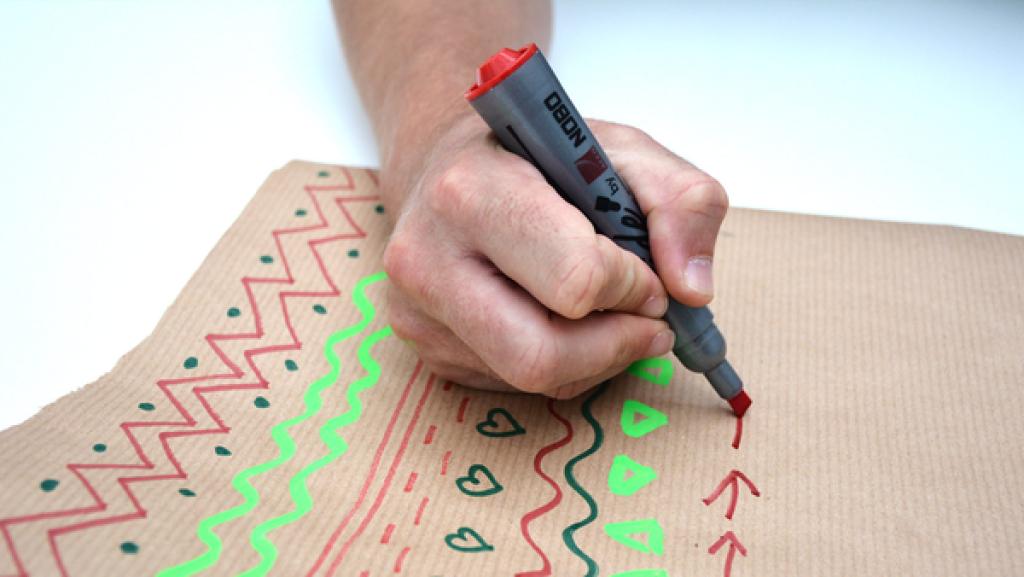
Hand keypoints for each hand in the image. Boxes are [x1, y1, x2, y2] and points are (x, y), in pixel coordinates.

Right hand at [380, 114, 727, 397]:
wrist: (449, 168)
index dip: (630, 284)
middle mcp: (425, 257)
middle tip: (646, 318)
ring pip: (532, 379)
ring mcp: (417, 312)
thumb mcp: (624, 150)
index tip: (645, 271)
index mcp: (471, 191)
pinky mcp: (424, 349)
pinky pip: (512, 386)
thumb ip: (683, 202)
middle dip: (614, 344)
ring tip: (609, 313)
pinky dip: (562, 364)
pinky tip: (561, 319)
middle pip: (540, 355)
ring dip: (595, 357)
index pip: (573, 278)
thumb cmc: (538, 158)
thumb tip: (692, 291)